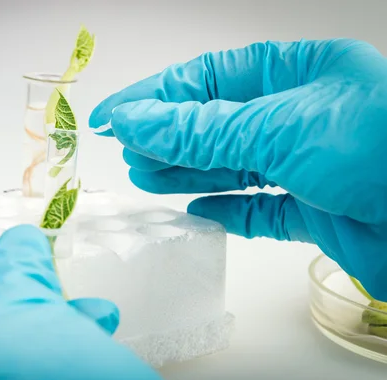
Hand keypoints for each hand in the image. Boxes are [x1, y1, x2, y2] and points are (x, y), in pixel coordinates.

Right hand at [89, 39, 386, 300]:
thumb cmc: (384, 150)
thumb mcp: (278, 126)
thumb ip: (202, 128)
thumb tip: (137, 120)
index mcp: (297, 73)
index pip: (209, 78)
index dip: (157, 96)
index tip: (116, 115)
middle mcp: (300, 115)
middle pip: (216, 121)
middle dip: (167, 136)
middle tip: (127, 152)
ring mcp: (308, 164)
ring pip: (231, 165)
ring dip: (186, 171)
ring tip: (146, 177)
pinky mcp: (316, 210)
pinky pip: (259, 209)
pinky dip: (227, 210)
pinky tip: (200, 210)